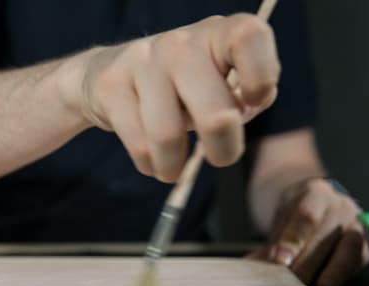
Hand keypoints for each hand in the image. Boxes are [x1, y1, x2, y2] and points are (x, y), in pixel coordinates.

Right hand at [64, 14, 279, 181]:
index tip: (253, 103)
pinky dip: (149, 164)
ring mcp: (143, 61)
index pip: (249, 38)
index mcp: (217, 34)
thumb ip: (245, 97)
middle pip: (216, 115)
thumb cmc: (179, 87)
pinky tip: (151, 159)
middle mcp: (181, 42)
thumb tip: (246, 110)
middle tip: (220, 158)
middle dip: (224, 150)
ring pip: (168, 136)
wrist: (108, 74)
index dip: (260, 76)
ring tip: (173, 168)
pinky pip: (139, 145)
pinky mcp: (112, 85)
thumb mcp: (218, 84)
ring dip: (174, 166)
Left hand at [249, 178, 368, 285]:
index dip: (292, 241)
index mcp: (315, 192)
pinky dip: (341, 276)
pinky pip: (356, 262)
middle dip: (306, 264)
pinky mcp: (366, 244)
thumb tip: (247, 269)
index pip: (305, 216)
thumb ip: (269, 246)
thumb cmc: (295, 218)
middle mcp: (340, 206)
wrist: (317, 205)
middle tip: (288, 284)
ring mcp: (356, 224)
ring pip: (347, 250)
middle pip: (324, 237)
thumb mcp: (280, 222)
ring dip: (329, 272)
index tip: (279, 261)